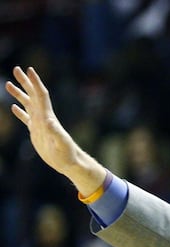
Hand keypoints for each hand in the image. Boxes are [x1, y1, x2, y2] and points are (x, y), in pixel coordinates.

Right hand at [5, 66, 105, 194]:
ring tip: (8, 84)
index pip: (41, 95)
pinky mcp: (36, 132)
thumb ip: (55, 132)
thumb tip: (48, 121)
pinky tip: (13, 108)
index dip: (35, 82)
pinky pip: (26, 119)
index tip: (29, 70)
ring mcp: (39, 124)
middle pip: (33, 95)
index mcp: (48, 117)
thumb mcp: (61, 143)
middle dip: (25, 82)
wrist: (68, 162)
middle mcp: (43, 117)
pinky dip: (20, 112)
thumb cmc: (67, 154)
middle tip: (16, 69)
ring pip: (28, 104)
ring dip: (20, 94)